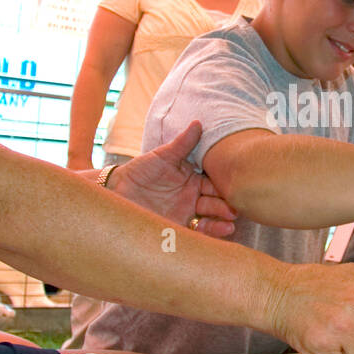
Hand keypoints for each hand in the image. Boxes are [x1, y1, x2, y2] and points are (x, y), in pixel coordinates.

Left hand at [107, 122, 236, 237]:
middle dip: (227, 202)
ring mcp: (187, 213)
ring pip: (211, 216)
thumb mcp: (161, 156)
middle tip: (236, 204)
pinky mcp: (179, 228)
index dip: (224, 182)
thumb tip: (197, 123)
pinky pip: (199, 231)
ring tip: (231, 219)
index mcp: (192, 178)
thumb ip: (181, 144)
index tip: (236, 182)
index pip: (213, 180)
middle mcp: (193, 196)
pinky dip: (212, 231)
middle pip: (216, 199)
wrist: (117, 193)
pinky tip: (223, 230)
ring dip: (223, 218)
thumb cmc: (139, 171)